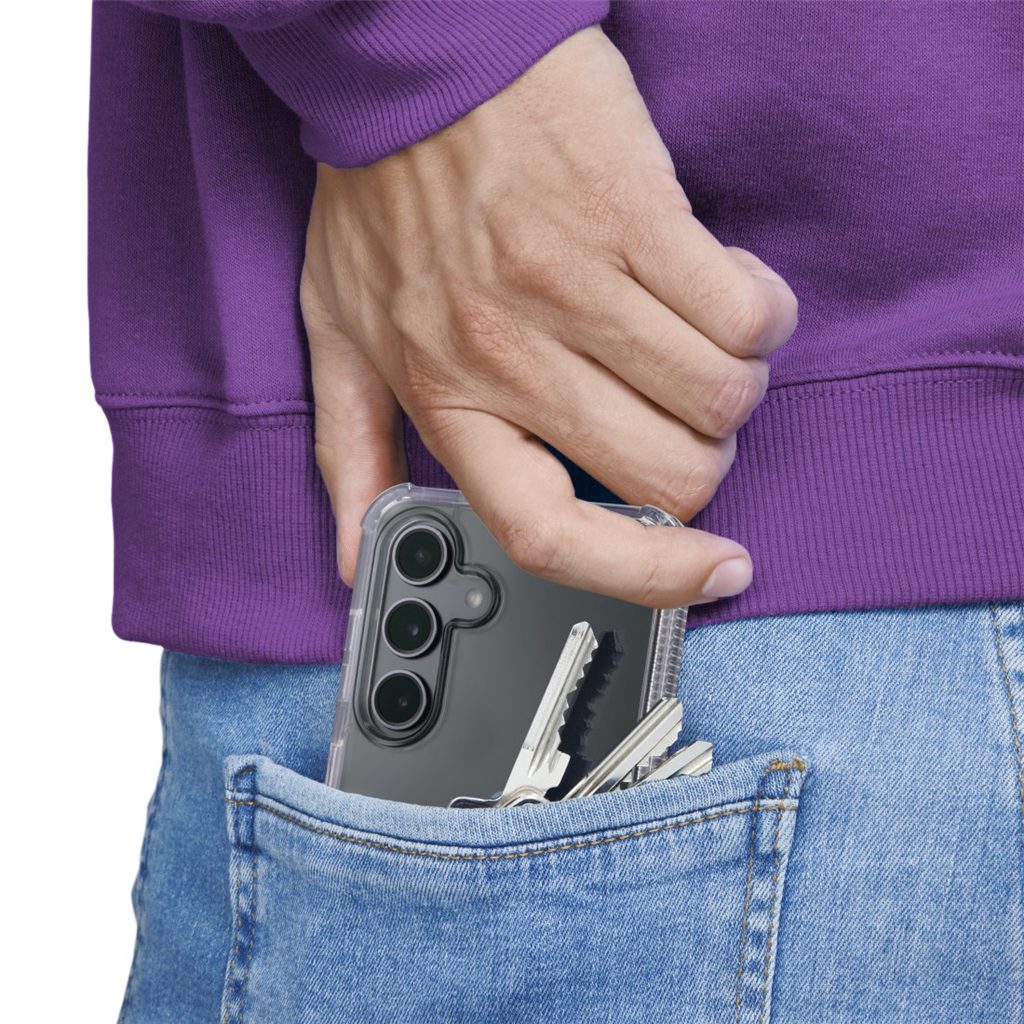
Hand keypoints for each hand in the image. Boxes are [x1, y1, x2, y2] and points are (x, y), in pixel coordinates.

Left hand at [301, 25, 797, 606]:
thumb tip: (354, 554)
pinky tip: (723, 282)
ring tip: (698, 337)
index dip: (646, 577)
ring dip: (732, 382)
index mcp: (446, 398)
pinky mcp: (634, 215)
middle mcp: (511, 355)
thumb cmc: (378, 193)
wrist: (412, 56)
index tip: (710, 574)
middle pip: (672, 472)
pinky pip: (745, 310)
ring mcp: (575, 285)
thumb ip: (350, 448)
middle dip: (702, 456)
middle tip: (678, 410)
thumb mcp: (336, 329)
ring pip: (722, 395)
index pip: (550, 532)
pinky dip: (758, 311)